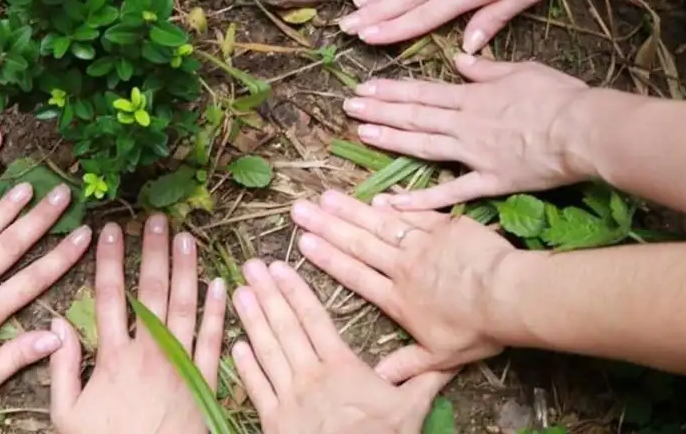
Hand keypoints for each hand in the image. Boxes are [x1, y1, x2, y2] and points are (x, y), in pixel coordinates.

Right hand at [50, 214, 226, 433]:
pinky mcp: (204, 382)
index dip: (108, 260)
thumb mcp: (67, 414)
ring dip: (186, 270)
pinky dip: (217, 312)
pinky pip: (213, 341)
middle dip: (153, 252)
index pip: (109, 297)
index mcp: (112, 358)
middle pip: (151, 292)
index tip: (109, 230)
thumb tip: (55, 325)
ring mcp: (179, 366)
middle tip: (156, 220)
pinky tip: (219, 284)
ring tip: (187, 237)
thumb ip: (60, 368)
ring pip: (184, 308)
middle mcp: (148, 354)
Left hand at [231, 258, 456, 433]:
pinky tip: (236, 345)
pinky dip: (245, 366)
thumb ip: (424, 378)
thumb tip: (449, 357)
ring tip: (238, 293)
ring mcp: (289, 399)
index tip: (279, 267)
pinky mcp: (274, 422)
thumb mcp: (409, 409)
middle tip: (250, 267)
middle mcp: (311, 376)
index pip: (315, 319)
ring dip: (251, 320)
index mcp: (342, 367)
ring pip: (267, 351)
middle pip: (285, 327)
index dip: (295, 290)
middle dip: (267, 294)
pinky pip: (256, 389)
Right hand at [290, 191, 515, 376]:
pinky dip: (394, 204)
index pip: (355, 276)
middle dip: (326, 226)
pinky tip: (375, 197)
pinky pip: (414, 211)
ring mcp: (422, 243)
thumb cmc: (477, 328)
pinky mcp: (444, 225)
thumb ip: (407, 364)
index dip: (328, 259)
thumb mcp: (440, 355)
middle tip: (300, 209)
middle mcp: (402, 267)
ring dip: (350, 209)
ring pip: (379, 223)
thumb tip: (380, 381)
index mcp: (398, 299)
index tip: (304, 243)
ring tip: (325, 197)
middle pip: (358, 244)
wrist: (508, 295)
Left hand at [343, 54, 592, 208]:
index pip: (423, 92)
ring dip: (390, 140)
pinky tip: (393, 203)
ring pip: (423, 146)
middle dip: (379, 111)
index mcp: (473, 97)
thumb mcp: (522, 70)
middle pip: (415, 116)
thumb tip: (460, 58)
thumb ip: (486, 68)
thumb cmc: (560, 96)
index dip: (391, 90)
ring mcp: (475, 154)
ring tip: (361, 134)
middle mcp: (466, 124)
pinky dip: (421, 199)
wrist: (584, 129)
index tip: (365, 87)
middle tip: (349, 107)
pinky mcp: (490, 181)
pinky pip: (450, 192)